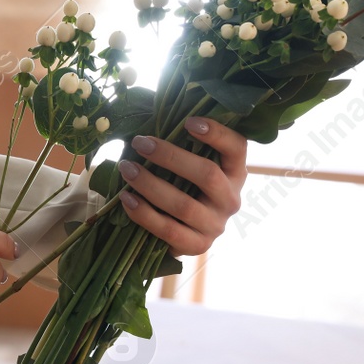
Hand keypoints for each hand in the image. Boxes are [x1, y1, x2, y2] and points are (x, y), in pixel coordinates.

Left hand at [115, 116, 247, 257]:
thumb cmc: (186, 185)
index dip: (216, 133)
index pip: (236, 148)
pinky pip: (169, 231)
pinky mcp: (198, 245)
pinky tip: (126, 198)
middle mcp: (231, 199)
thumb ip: (181, 145)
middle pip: (207, 175)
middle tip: (140, 142)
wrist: (188, 231)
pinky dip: (144, 214)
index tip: (187, 121)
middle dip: (170, 156)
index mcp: (235, 172)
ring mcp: (216, 225)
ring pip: (184, 205)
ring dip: (150, 185)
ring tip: (126, 168)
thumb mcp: (191, 165)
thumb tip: (147, 118)